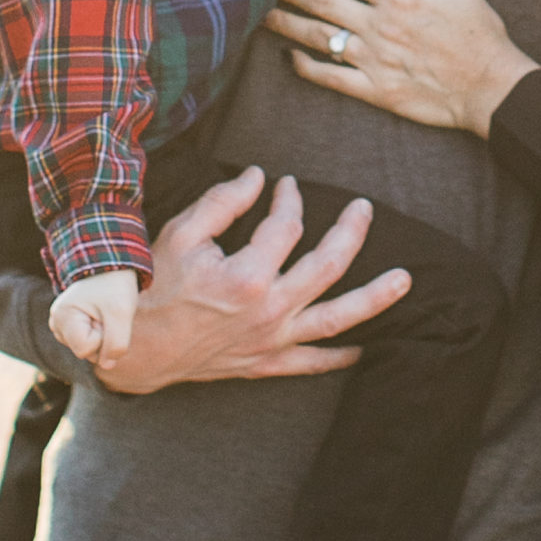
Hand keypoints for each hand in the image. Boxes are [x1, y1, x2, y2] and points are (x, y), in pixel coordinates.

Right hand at [49, 267, 140, 363]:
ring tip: (103, 312)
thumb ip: (117, 344)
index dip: (103, 336)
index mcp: (62, 317)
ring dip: (103, 335)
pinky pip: (89, 343)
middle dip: (104, 336)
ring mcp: (61, 325)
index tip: (106, 314)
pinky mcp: (69, 326)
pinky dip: (99, 332)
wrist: (110, 263)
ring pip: (89, 350)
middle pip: (87, 353)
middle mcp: (56, 323)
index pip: (86, 350)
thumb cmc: (115, 285)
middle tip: (107, 312)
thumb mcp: (122, 313)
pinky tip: (99, 315)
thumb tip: (107, 366)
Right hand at [92, 166, 412, 394]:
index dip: (290, 199)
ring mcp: (271, 340)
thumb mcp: (180, 234)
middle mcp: (268, 310)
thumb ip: (223, 201)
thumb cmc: (154, 287)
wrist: (135, 349)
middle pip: (329, 265)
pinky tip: (366, 345)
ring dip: (375, 298)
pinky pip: (313, 363)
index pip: (287, 226)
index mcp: (246, 275)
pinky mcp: (267, 363)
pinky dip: (341, 356)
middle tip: (364, 209)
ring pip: (337, 319)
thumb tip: (260, 176)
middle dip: (352, 232)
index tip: (286, 185)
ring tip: (405, 280)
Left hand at [265, 0, 538, 137]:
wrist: (492, 87)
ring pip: (318, 37)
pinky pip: (332, 78)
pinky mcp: (376, 90)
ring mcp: (374, 60)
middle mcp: (380, 26)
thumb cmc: (479, 33)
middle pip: (320, 0)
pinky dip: (307, 66)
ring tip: (259, 13)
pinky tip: (290, 56)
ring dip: (285, 23)